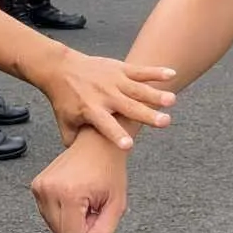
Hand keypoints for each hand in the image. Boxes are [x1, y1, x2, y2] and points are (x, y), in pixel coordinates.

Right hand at [32, 129, 129, 232]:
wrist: (98, 144)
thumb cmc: (109, 172)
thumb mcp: (116, 205)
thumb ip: (103, 232)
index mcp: (69, 193)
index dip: (89, 228)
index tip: (97, 209)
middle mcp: (49, 189)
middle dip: (78, 225)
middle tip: (91, 203)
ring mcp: (40, 186)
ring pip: (52, 225)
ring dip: (69, 218)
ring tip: (83, 197)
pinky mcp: (36, 185)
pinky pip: (47, 213)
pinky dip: (61, 210)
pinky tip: (73, 193)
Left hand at [34, 47, 174, 147]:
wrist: (60, 68)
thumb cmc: (64, 99)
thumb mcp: (65, 122)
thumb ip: (74, 142)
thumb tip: (81, 164)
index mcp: (91, 110)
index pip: (105, 125)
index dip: (116, 135)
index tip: (129, 145)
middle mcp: (104, 95)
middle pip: (128, 107)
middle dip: (146, 115)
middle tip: (164, 122)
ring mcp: (113, 80)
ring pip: (137, 88)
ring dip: (155, 94)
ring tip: (172, 100)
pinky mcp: (119, 68)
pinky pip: (139, 70)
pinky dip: (155, 72)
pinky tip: (171, 74)